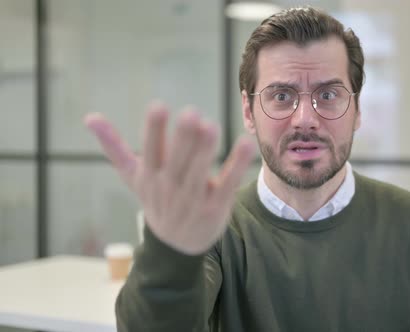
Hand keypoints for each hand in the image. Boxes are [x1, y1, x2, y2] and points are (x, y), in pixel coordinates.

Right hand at [84, 101, 255, 254]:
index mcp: (149, 176)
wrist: (176, 245)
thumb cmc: (155, 198)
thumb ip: (113, 146)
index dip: (154, 130)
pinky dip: (236, 166)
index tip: (158, 106)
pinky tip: (244, 145)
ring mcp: (193, 199)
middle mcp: (169, 187)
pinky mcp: (215, 207)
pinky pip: (227, 184)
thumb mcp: (132, 176)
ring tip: (211, 126)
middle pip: (176, 161)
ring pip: (199, 173)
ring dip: (206, 150)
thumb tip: (89, 117)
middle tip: (191, 113)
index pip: (150, 151)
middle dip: (183, 138)